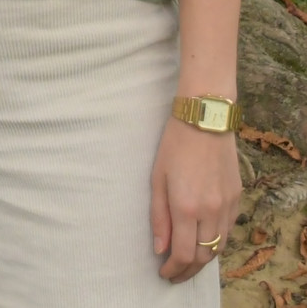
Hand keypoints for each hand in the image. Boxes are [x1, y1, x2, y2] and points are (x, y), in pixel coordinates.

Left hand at [151, 117, 240, 282]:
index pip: (184, 254)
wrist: (206, 122)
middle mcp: (211, 212)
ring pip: (219, 247)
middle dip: (188, 270)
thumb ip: (159, 217)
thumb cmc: (174, 146)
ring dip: (203, 259)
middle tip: (174, 273)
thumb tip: (160, 248)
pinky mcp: (237, 199)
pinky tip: (203, 241)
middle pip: (203, 256)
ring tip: (187, 262)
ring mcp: (228, 207)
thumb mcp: (157, 179)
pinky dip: (216, 242)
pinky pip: (228, 231)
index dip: (174, 269)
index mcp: (186, 207)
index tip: (163, 273)